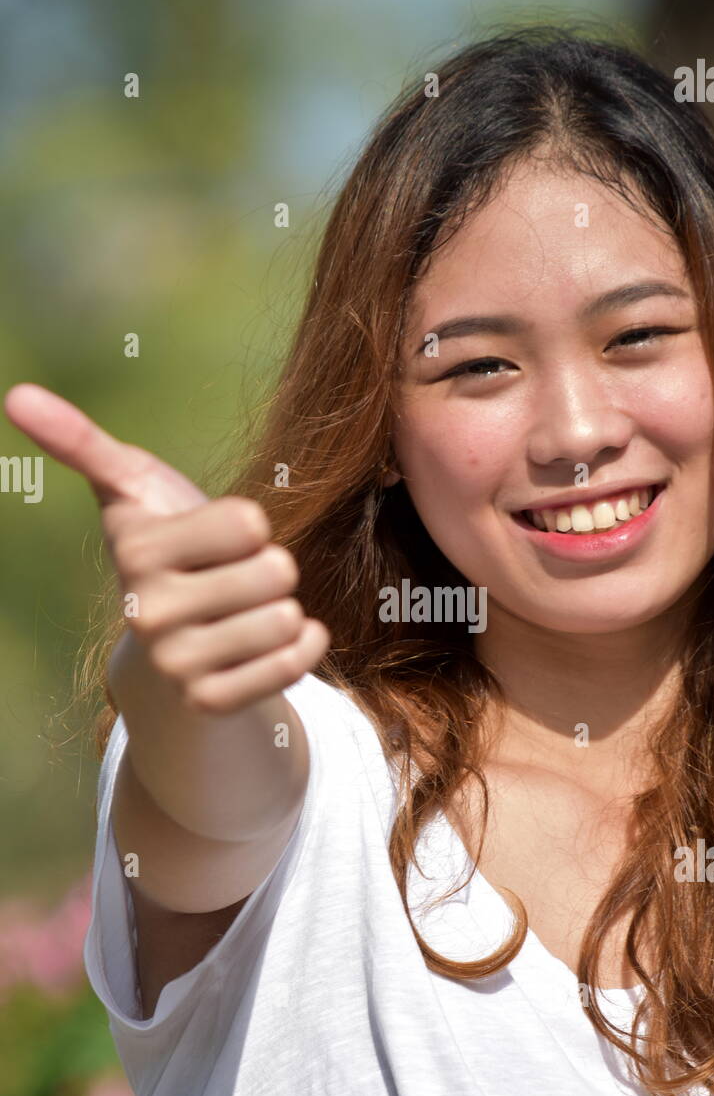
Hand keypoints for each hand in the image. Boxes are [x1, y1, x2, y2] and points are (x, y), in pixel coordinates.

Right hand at [4, 383, 329, 712]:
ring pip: (285, 619)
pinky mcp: (211, 701)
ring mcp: (177, 665)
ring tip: (244, 611)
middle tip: (232, 579)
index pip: (250, 520)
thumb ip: (81, 442)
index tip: (216, 539)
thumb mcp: (131, 488)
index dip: (248, 524)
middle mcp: (148, 614)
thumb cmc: (167, 545)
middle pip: (277, 570)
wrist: (174, 636)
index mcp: (136, 551)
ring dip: (283, 610)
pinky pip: (292, 663)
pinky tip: (274, 639)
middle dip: (270, 568)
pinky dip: (303, 646)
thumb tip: (16, 394)